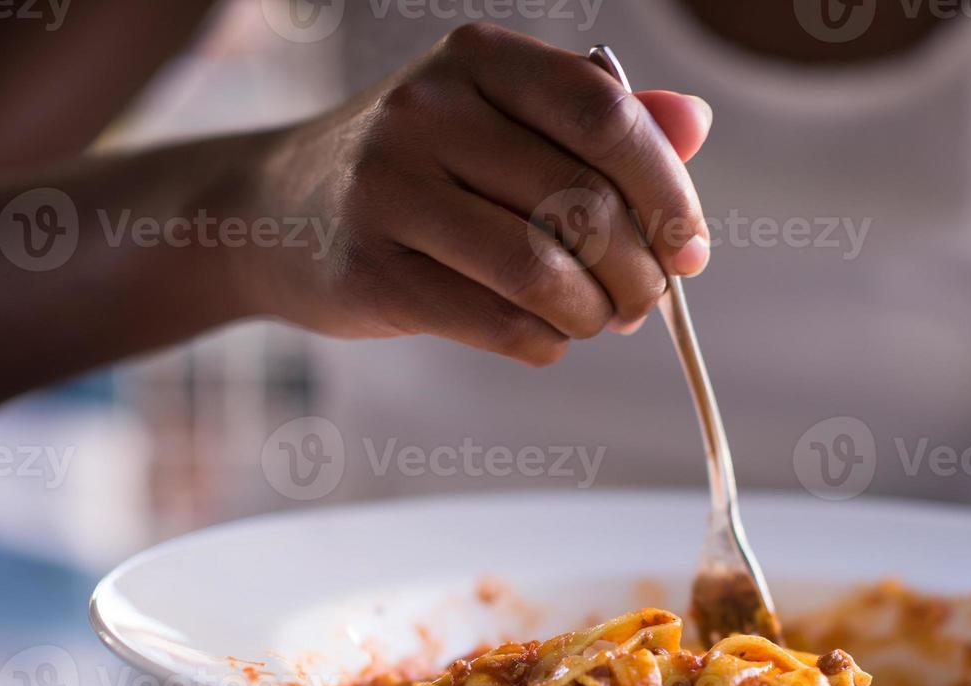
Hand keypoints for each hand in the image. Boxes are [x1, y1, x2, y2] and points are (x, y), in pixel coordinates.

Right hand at [247, 23, 713, 364]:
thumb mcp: (501, 119)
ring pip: (544, 273)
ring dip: (595, 315)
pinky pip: (499, 324)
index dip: (669, 191)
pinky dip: (545, 343)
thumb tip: (694, 122)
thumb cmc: (421, 168)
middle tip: (645, 299)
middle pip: (585, 205)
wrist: (277, 212)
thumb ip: (599, 120)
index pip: (606, 118)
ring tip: (596, 319)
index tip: (691, 247)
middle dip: (640, 272)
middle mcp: (428, 110)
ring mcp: (389, 190)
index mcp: (478, 57)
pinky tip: (543, 335)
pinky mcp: (371, 271)